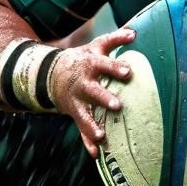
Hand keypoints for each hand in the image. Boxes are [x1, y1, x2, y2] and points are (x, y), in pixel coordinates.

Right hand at [49, 27, 135, 158]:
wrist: (51, 74)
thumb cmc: (82, 59)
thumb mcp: (95, 46)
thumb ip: (115, 38)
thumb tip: (135, 31)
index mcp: (90, 65)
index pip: (103, 65)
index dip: (115, 68)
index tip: (128, 72)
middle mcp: (82, 84)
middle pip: (93, 91)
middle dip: (103, 98)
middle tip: (117, 105)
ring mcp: (77, 101)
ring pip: (85, 115)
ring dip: (93, 126)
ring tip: (102, 136)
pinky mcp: (75, 114)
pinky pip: (81, 130)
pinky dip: (87, 142)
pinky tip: (95, 155)